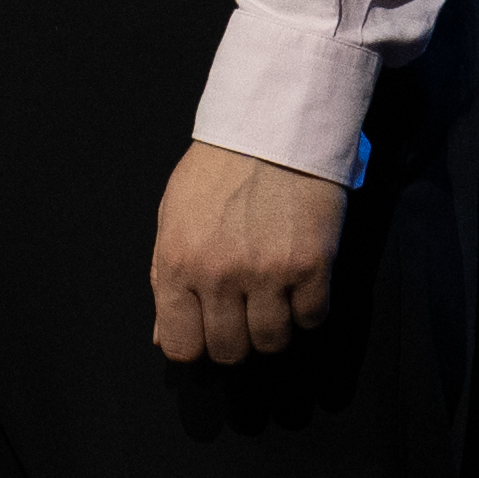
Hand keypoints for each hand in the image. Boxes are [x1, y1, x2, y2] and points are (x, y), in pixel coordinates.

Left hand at [151, 138, 345, 367]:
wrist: (272, 126)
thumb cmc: (217, 169)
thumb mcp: (173, 217)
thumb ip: (167, 279)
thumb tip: (165, 336)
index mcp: (178, 264)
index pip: (182, 346)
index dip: (197, 344)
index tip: (209, 330)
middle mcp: (220, 275)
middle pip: (230, 351)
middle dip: (237, 339)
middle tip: (245, 311)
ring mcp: (268, 273)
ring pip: (273, 342)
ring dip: (275, 326)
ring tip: (274, 295)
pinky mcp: (312, 266)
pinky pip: (313, 318)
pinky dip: (309, 308)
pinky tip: (301, 282)